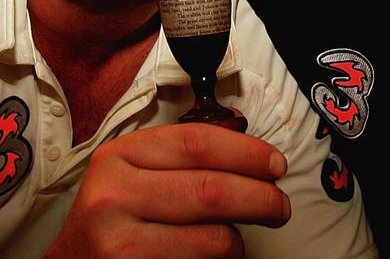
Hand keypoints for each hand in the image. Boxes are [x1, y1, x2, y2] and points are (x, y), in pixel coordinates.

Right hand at [46, 124, 291, 258]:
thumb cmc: (111, 220)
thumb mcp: (133, 175)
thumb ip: (180, 159)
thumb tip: (251, 154)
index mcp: (119, 157)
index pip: (197, 143)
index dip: (247, 152)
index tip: (274, 164)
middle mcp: (114, 196)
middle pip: (212, 189)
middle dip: (261, 198)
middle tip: (278, 206)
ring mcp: (119, 243)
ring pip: (214, 239)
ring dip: (240, 241)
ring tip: (239, 238)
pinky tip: (213, 257)